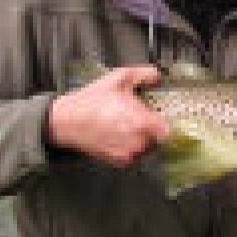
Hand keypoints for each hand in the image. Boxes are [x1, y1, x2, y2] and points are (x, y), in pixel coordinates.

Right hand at [46, 65, 168, 166]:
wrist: (67, 122)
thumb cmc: (91, 101)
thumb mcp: (119, 78)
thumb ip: (145, 75)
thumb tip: (158, 76)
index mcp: (142, 122)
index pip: (170, 130)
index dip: (168, 123)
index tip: (164, 117)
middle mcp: (138, 141)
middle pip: (160, 138)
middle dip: (154, 127)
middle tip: (141, 116)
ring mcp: (130, 154)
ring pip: (149, 147)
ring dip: (144, 137)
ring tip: (128, 124)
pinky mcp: (120, 161)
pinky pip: (136, 154)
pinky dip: (133, 146)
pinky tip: (120, 133)